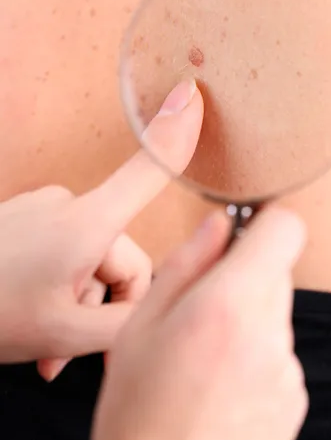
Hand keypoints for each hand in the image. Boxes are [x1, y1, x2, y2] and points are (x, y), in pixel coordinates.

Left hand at [0, 79, 202, 380]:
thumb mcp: (66, 333)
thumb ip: (129, 323)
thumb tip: (161, 309)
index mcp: (85, 224)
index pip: (146, 172)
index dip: (176, 136)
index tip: (192, 91)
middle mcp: (68, 205)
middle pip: (123, 256)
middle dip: (108, 304)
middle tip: (79, 348)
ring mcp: (45, 209)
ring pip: (94, 262)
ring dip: (81, 305)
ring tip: (50, 347)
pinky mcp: (29, 218)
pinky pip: (67, 254)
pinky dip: (62, 289)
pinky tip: (40, 320)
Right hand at [89, 207, 307, 439]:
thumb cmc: (137, 415)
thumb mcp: (139, 325)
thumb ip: (186, 263)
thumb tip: (219, 224)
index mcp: (229, 305)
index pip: (285, 229)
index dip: (265, 223)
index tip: (241, 235)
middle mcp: (269, 333)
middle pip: (277, 270)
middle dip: (243, 275)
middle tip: (199, 308)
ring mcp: (287, 368)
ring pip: (275, 311)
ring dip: (247, 316)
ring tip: (203, 355)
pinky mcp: (294, 397)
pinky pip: (278, 351)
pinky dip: (255, 352)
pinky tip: (219, 384)